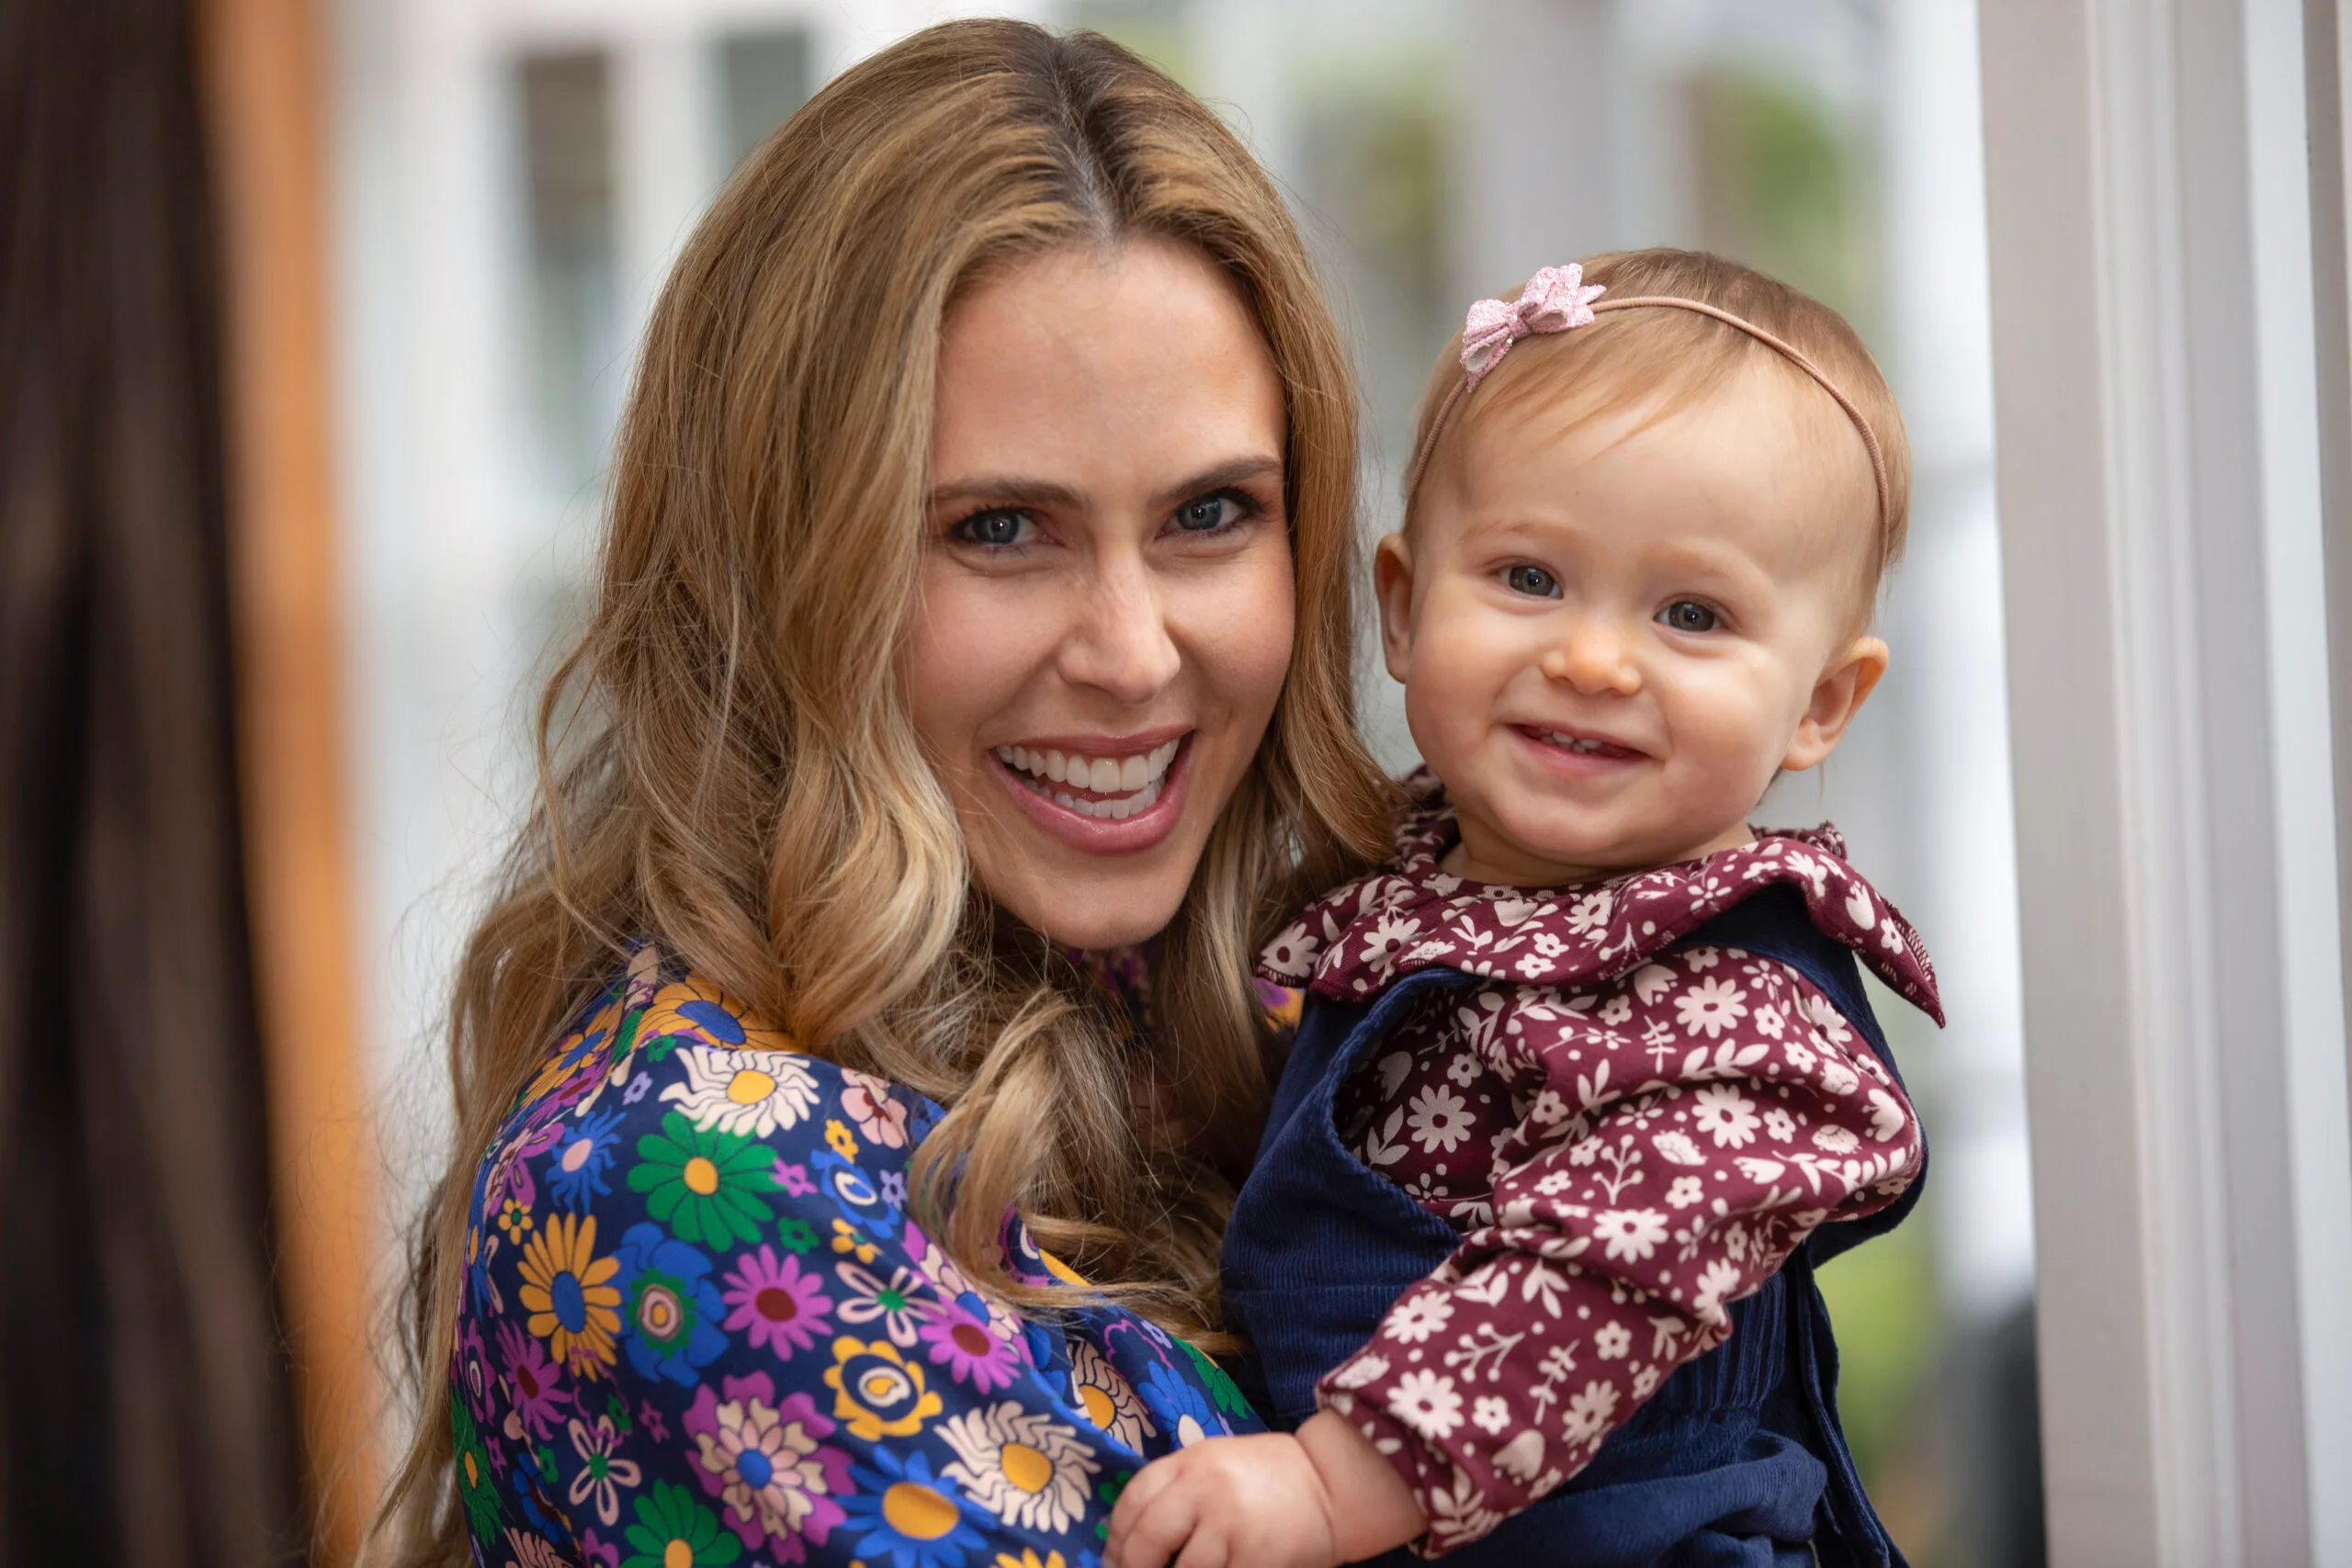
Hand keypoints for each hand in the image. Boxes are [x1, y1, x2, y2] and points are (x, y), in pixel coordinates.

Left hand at [1103, 1414, 1424, 1567]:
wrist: (1332, 1483)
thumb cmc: (1270, 1474)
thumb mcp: (1217, 1461)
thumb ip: (1179, 1487)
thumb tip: (1134, 1534)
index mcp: (1190, 1461)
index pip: (1133, 1500)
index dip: (1117, 1538)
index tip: (1113, 1560)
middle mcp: (1204, 1489)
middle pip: (1147, 1539)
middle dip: (1133, 1567)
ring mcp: (1229, 1526)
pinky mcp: (1255, 1558)